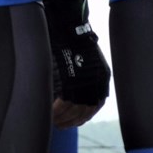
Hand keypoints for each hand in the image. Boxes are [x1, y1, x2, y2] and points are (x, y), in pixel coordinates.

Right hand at [42, 0, 109, 123]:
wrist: (69, 26)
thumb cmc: (74, 39)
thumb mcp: (87, 59)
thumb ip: (85, 74)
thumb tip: (77, 88)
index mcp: (103, 78)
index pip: (96, 105)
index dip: (85, 115)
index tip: (75, 121)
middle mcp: (97, 84)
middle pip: (86, 111)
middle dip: (73, 120)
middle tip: (62, 125)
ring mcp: (85, 84)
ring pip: (74, 110)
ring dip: (63, 118)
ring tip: (53, 121)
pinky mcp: (72, 82)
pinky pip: (63, 103)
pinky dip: (56, 111)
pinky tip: (50, 113)